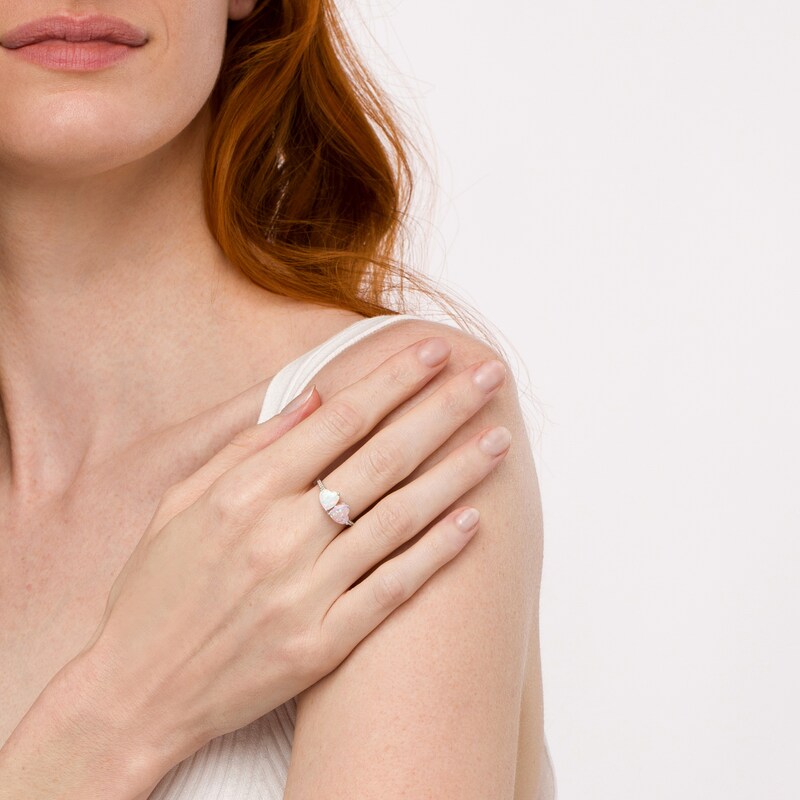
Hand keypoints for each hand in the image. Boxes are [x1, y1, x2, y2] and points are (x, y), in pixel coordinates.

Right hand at [76, 335, 510, 775]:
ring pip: (400, 517)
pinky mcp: (323, 642)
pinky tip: (474, 521)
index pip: (338, 419)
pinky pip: (394, 589)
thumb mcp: (181, 502)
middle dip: (441, 409)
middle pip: (382, 457)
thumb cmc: (155, 589)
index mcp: (243, 492)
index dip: (393, 380)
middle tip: (488, 378)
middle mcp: (280, 536)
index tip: (434, 352)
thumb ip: (246, 445)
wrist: (138, 692)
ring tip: (498, 439)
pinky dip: (437, 553)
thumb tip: (311, 395)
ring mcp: (306, 592)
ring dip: (456, 474)